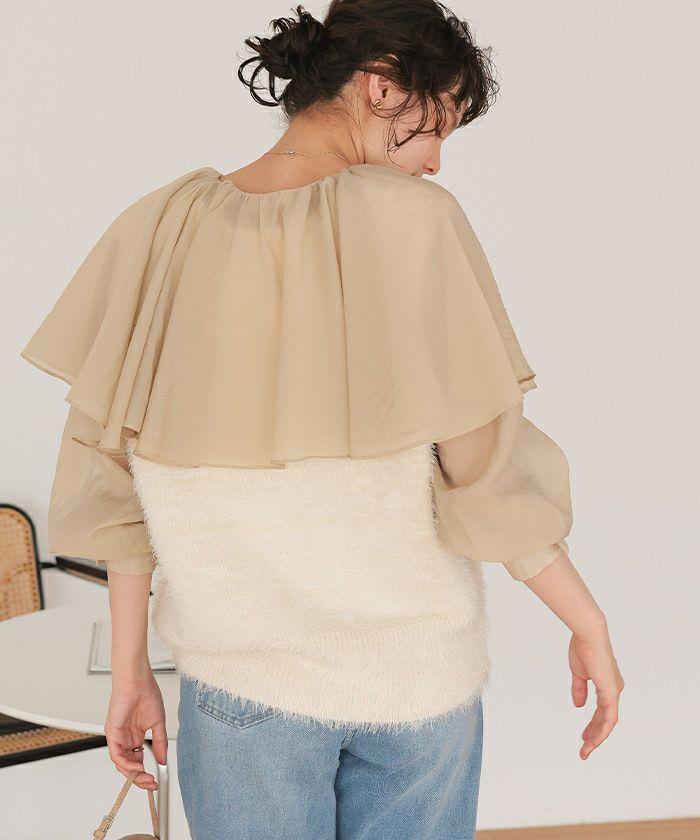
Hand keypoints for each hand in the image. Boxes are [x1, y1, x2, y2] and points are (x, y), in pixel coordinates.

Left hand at [105, 673, 167, 789]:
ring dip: (133, 774)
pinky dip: (126, 763)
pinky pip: (116, 754)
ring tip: (144, 778)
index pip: (138, 760)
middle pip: (129, 765)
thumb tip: (163, 760)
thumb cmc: (146, 694)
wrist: (138, 680)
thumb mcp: (158, 723)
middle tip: (150, 784)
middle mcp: (125, 738)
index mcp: (135, 736)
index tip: (155, 780)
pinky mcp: (112, 733)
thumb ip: (160, 743)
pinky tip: (137, 767)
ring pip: (121, 763)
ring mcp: (117, 737)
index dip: (146, 772)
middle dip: (140, 778)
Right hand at [569, 623, 624, 759]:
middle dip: (594, 734)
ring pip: (608, 722)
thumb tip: (579, 705)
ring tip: (586, 749)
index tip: (583, 735)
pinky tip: (593, 740)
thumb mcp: (579, 673)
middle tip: (584, 747)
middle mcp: (613, 689)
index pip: (602, 710)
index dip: (592, 724)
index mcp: (607, 683)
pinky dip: (601, 731)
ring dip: (597, 737)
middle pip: (606, 719)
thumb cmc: (584, 648)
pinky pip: (609, 718)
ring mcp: (614, 692)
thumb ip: (579, 689)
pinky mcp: (611, 693)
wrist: (589, 636)